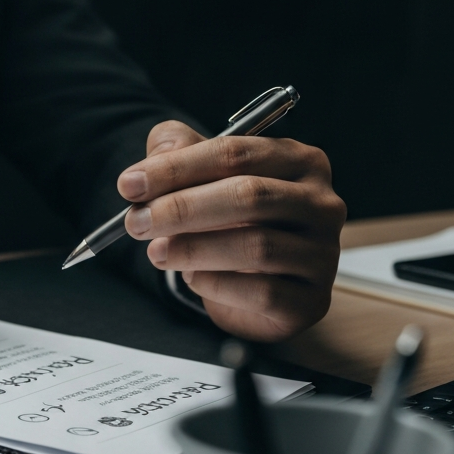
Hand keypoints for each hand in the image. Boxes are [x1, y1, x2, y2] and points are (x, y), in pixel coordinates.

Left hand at [117, 121, 345, 341]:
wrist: (259, 290)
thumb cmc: (232, 224)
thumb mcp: (204, 178)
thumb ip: (179, 152)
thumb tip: (155, 158)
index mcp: (299, 161)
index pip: (236, 153)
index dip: (177, 168)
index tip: (130, 185)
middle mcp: (321, 204)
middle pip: (249, 196)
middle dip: (182, 208)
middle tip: (136, 222)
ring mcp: (323, 254)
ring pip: (256, 245)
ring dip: (193, 248)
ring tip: (157, 253)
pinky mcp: (312, 300)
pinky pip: (262, 292)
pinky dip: (216, 284)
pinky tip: (192, 278)